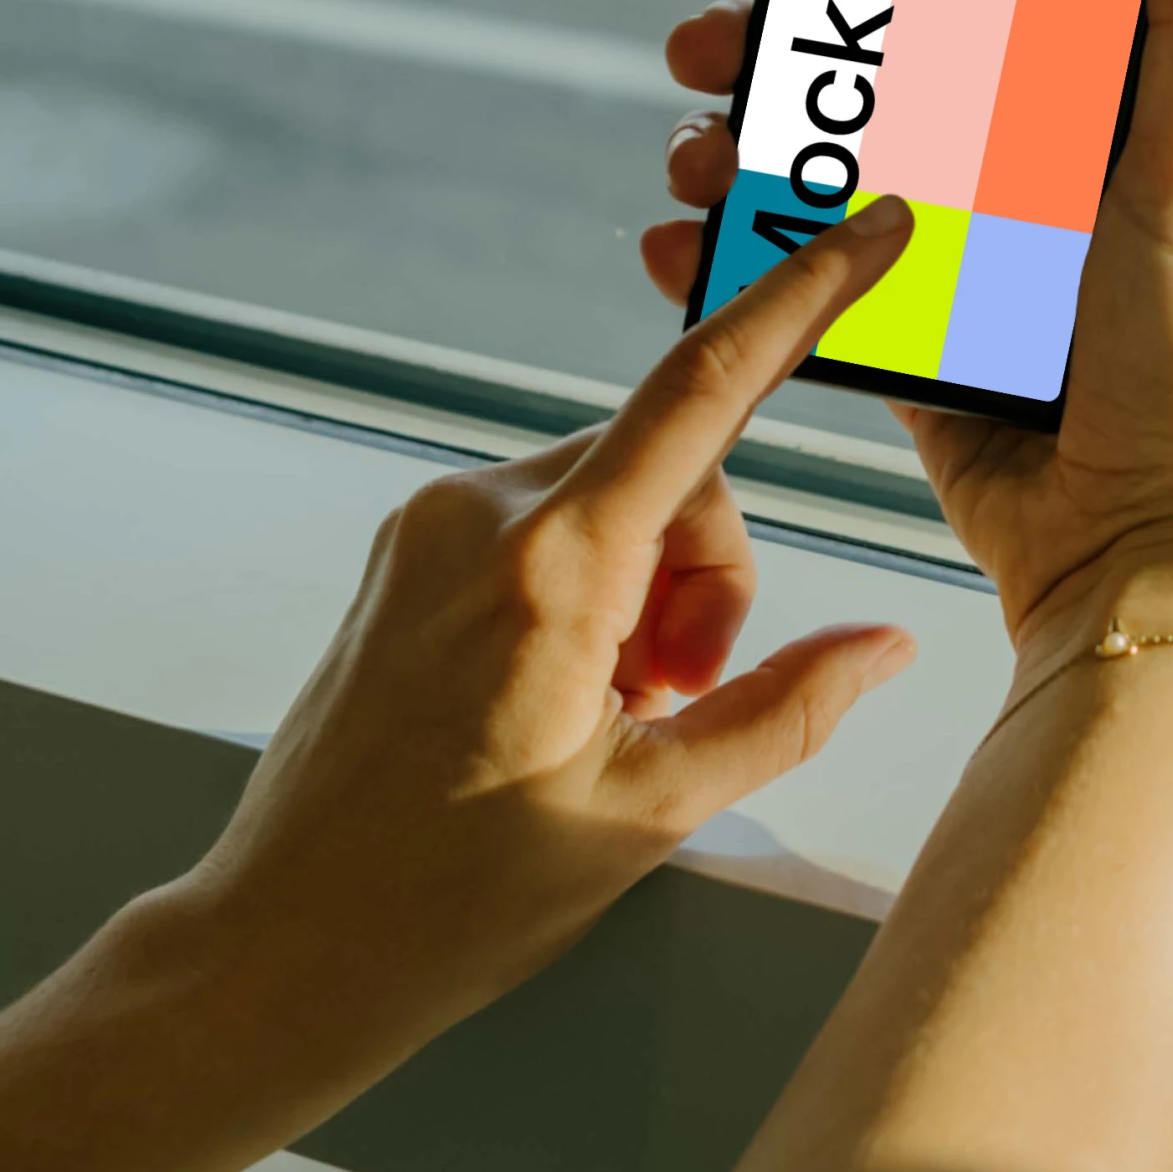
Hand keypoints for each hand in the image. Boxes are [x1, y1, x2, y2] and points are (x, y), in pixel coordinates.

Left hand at [171, 212, 928, 1042]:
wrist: (285, 943)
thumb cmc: (454, 899)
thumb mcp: (652, 814)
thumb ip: (784, 709)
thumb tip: (887, 644)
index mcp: (551, 568)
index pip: (707, 389)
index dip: (805, 297)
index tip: (873, 228)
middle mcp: (480, 513)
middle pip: (676, 472)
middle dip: (709, 580)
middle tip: (671, 706)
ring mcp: (432, 524)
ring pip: (616, 499)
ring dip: (649, 594)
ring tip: (605, 720)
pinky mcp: (408, 549)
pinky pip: (549, 524)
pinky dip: (589, 592)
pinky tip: (560, 699)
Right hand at [641, 0, 1172, 688]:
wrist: (1145, 547)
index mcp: (1102, 135)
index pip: (984, 16)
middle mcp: (1030, 195)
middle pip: (882, 98)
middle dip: (783, 71)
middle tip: (703, 53)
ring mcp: (964, 276)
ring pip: (831, 188)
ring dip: (746, 165)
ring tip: (691, 164)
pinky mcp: (914, 359)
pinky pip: (809, 293)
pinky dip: (739, 267)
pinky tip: (683, 251)